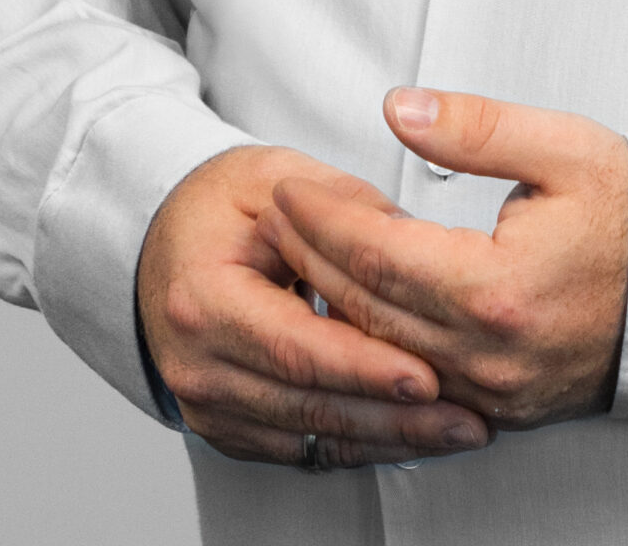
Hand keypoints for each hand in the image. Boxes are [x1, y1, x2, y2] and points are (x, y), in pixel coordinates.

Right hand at [137, 143, 490, 467]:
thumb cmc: (219, 206)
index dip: (365, 365)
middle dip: (394, 415)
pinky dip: (357, 445)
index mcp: (205, 299)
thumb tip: (414, 238)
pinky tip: (409, 436)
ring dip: (388, 438)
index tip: (428, 375)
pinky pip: (299, 448)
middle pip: (308, 403)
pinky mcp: (227, 425)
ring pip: (310, 436)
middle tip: (465, 415)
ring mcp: (208, 403)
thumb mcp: (276, 179)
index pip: (296, 345)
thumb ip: (344, 205)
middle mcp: (198, 363)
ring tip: (456, 429)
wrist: (163, 239)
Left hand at [259, 89, 627, 430]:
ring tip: (299, 258)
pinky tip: (352, 313)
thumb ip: (474, 127)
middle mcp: (488, 354)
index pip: (379, 254)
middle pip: (368, 310)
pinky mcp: (501, 406)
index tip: (289, 189)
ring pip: (383, 355)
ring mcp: (494, 391)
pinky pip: (415, 384)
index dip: (324, 220)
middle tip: (277, 218)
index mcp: (498, 290)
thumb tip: (400, 108)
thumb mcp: (563, 146)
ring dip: (333, 305)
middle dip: (312, 260)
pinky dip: (374, 348)